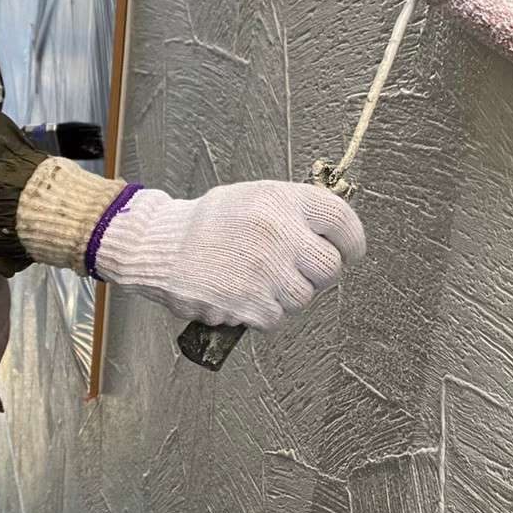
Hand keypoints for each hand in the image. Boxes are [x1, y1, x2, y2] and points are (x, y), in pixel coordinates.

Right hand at [92, 181, 364, 328]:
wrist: (161, 246)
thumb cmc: (211, 222)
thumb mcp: (255, 196)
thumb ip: (294, 210)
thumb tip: (333, 230)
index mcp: (283, 200)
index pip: (342, 220)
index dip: (352, 240)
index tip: (349, 250)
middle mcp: (280, 233)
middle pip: (331, 267)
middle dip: (319, 273)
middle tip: (297, 269)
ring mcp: (267, 270)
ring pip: (305, 297)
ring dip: (288, 294)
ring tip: (258, 277)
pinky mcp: (252, 302)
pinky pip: (277, 316)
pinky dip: (263, 311)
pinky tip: (242, 291)